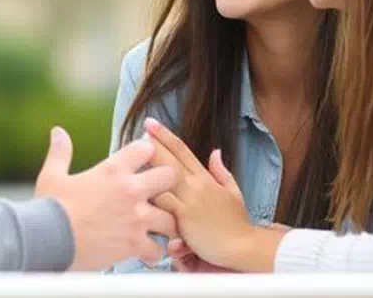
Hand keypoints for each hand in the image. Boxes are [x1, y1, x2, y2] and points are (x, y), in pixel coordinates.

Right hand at [34, 126, 177, 270]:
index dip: (147, 151)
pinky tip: (146, 251)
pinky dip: (154, 252)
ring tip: (157, 227)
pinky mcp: (134, 244)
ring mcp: (136, 218)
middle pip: (170, 177)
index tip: (144, 158)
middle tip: (160, 192)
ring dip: (165, 222)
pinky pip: (158, 249)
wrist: (47, 240)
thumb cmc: (50, 207)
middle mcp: (130, 191)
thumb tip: (58, 131)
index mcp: (113, 170)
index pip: (145, 148)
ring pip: (171, 218)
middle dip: (168, 183)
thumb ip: (60, 152)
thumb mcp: (52, 175)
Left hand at [143, 118, 254, 268]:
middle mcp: (195, 186)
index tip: (152, 124)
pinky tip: (136, 189)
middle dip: (153, 144)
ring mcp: (188, 202)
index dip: (166, 136)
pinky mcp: (183, 220)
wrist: (241, 247)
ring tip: (131, 159)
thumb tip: (215, 152)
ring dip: (147, 169)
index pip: (182, 150)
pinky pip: (163, 204)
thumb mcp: (233, 192)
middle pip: (169, 159)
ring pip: (163, 180)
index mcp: (205, 178)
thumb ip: (221, 172)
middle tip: (140, 130)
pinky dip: (151, 197)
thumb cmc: (236, 223)